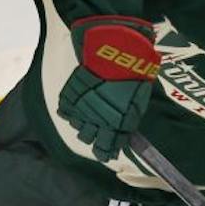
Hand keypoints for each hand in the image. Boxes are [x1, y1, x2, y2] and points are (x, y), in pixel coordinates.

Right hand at [56, 16, 160, 160]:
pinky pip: (65, 112)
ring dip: (83, 125)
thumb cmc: (133, 74)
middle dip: (94, 138)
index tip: (106, 153)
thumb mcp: (139, 100)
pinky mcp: (71, 97)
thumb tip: (126, 129)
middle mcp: (98, 121)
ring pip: (78, 128)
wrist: (115, 52)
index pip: (107, 148)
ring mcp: (83, 109)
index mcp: (118, 125)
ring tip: (89, 117)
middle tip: (98, 133)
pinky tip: (77, 107)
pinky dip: (70, 112)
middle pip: (89, 140)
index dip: (106, 152)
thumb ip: (129, 117)